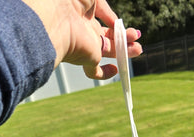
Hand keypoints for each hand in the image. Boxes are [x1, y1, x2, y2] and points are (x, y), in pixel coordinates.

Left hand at [23, 0, 141, 79]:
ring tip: (139, 49)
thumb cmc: (69, 0)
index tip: (119, 22)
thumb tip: (115, 23)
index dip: (113, 21)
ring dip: (125, 50)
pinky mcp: (87, 59)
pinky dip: (106, 73)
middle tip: (137, 35)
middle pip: (108, 36)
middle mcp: (85, 29)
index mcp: (83, 11)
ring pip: (108, 51)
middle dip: (124, 36)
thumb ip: (104, 6)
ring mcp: (86, 45)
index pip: (102, 17)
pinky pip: (94, 72)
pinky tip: (116, 69)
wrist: (54, 18)